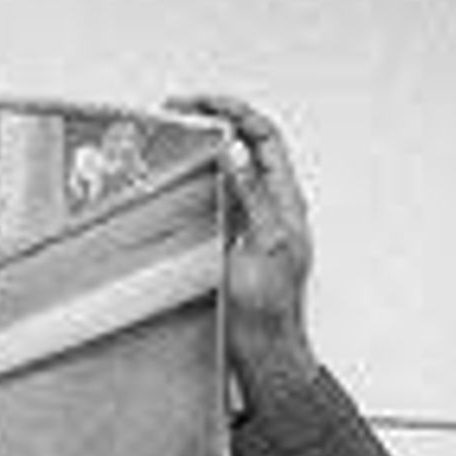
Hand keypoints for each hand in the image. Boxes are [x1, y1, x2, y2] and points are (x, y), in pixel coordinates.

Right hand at [168, 91, 316, 409]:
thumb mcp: (262, 246)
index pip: (264, 137)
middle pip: (245, 145)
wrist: (263, 353)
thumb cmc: (269, 311)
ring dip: (200, 149)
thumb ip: (251, 198)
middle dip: (211, 120)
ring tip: (170, 137)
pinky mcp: (232, 240)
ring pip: (227, 170)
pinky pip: (215, 198)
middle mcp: (270, 206)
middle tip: (174, 113)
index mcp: (285, 202)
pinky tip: (172, 182)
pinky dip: (194, 181)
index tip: (198, 103)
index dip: (234, 110)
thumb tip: (234, 153)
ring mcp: (251, 222)